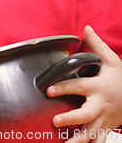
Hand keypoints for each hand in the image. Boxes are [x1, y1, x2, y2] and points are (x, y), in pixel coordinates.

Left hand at [46, 25, 121, 141]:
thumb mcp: (111, 59)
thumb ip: (96, 44)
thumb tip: (86, 29)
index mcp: (98, 87)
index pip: (78, 86)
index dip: (63, 88)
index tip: (49, 90)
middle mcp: (100, 105)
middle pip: (85, 115)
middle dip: (70, 119)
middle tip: (56, 121)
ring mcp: (104, 119)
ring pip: (91, 133)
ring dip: (78, 140)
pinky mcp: (106, 128)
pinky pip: (97, 140)